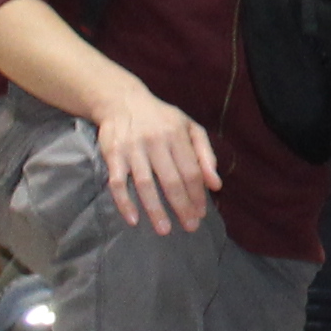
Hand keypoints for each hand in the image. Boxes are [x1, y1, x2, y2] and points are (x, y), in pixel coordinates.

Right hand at [99, 89, 222, 237]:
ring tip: (164, 230)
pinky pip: (117, 183)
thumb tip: (216, 185)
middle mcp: (156, 142)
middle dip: (182, 206)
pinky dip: (124, 202)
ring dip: (155, 209)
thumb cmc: (161, 119)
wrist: (122, 101)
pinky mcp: (113, 155)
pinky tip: (133, 219)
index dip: (198, 194)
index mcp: (177, 135)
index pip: (191, 170)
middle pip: (171, 180)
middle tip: (190, 227)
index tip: (201, 213)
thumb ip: (205, 154)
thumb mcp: (189, 128)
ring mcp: (133, 149)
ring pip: (145, 184)